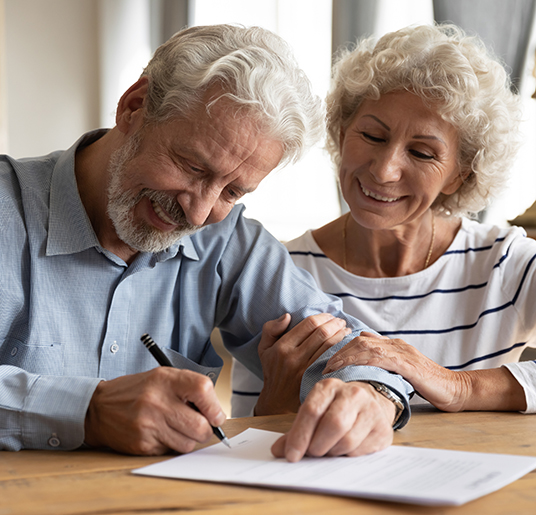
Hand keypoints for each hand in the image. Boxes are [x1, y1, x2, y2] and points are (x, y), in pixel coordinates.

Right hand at [84, 368, 225, 454]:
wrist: (99, 407)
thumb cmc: (137, 391)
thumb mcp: (162, 377)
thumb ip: (189, 388)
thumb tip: (215, 412)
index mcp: (165, 379)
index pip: (202, 390)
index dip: (214, 406)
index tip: (215, 415)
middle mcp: (157, 401)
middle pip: (200, 426)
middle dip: (206, 430)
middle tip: (200, 426)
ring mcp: (148, 424)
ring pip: (188, 444)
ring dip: (189, 440)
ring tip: (178, 429)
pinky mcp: (142, 444)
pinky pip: (170, 452)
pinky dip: (171, 446)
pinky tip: (160, 433)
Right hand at [255, 313, 350, 414]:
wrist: (277, 404)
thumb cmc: (273, 372)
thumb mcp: (264, 349)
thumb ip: (271, 329)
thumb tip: (287, 316)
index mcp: (282, 347)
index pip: (308, 324)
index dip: (323, 317)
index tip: (329, 316)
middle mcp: (294, 358)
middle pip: (322, 333)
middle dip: (335, 324)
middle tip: (341, 322)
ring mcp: (306, 371)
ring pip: (329, 346)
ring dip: (341, 335)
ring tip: (346, 331)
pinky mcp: (316, 380)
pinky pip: (333, 361)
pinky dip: (341, 351)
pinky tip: (346, 346)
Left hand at [271, 378, 395, 461]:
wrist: (369, 403)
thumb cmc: (335, 409)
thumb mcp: (314, 413)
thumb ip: (295, 431)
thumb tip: (278, 451)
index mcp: (329, 386)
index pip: (311, 410)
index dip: (299, 436)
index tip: (291, 455)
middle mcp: (352, 393)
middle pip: (333, 424)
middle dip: (318, 446)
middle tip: (312, 453)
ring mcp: (371, 409)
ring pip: (348, 440)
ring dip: (333, 452)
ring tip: (328, 450)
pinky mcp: (383, 428)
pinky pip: (361, 450)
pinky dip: (348, 456)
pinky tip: (344, 450)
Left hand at [323, 331, 467, 410]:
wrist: (456, 389)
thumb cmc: (429, 383)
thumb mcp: (402, 371)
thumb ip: (385, 363)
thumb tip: (363, 361)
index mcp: (393, 345)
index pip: (361, 340)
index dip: (342, 348)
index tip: (327, 359)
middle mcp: (395, 344)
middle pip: (360, 340)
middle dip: (339, 351)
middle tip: (324, 364)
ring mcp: (402, 352)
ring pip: (367, 346)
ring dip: (346, 356)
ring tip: (331, 368)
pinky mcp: (408, 364)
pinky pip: (381, 358)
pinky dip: (362, 361)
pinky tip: (351, 369)